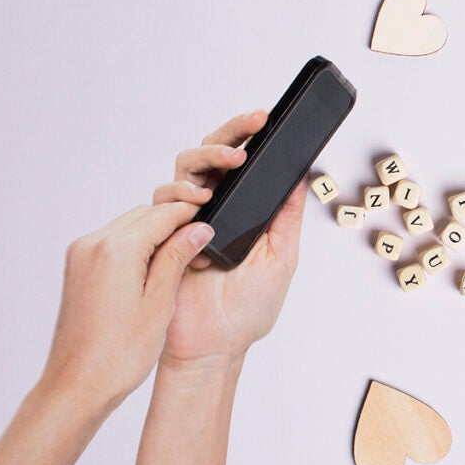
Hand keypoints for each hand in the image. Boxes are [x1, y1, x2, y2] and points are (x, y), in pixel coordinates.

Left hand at [42, 202, 213, 409]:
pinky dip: (136, 246)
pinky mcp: (77, 268)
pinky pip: (112, 243)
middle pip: (143, 215)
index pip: (161, 215)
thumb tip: (199, 229)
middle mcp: (92, 245)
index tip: (212, 218)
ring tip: (182, 258)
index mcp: (115, 250)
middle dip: (173, 222)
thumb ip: (178, 258)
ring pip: (128, 226)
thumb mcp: (160, 302)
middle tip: (201, 242)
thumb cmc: (119, 354)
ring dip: (155, 234)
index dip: (191, 214)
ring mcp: (80, 256)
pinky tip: (155, 268)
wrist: (77, 384)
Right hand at [154, 110, 306, 368]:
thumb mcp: (281, 259)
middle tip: (254, 121)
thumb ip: (286, 217)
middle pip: (211, 155)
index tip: (268, 119)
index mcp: (243, 210)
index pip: (243, 164)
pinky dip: (180, 196)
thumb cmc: (248, 310)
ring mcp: (186, 219)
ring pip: (184, 170)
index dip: (250, 137)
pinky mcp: (163, 233)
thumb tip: (301, 177)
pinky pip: (163, 203)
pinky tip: (199, 202)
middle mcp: (214, 209)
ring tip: (232, 164)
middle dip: (231, 132)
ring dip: (207, 159)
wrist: (214, 346)